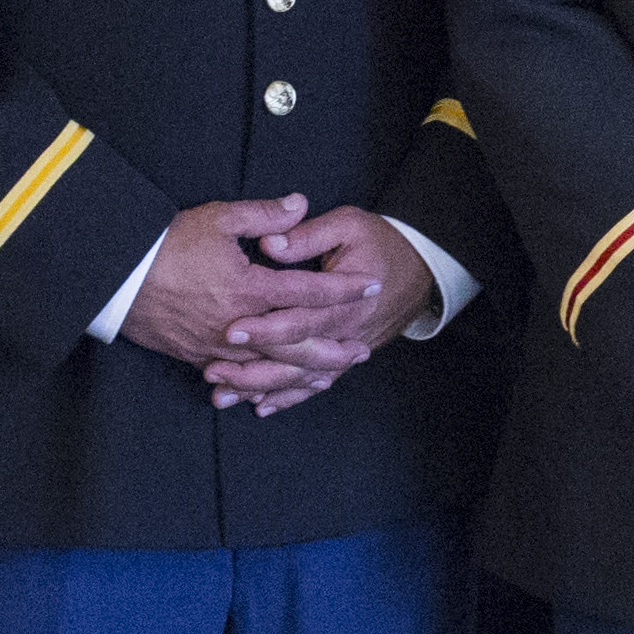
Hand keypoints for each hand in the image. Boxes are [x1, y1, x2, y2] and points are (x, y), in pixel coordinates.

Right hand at [120, 196, 364, 373]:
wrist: (114, 278)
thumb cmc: (164, 245)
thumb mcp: (217, 219)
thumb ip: (264, 215)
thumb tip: (300, 205)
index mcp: (249, 288)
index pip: (309, 291)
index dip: (342, 290)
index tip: (369, 287)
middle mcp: (239, 325)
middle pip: (299, 344)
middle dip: (333, 348)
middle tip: (361, 351)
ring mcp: (218, 347)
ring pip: (272, 370)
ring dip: (305, 373)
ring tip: (331, 373)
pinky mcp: (199, 357)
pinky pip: (240, 379)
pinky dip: (265, 386)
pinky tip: (279, 389)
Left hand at [205, 205, 440, 414]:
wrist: (421, 268)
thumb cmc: (380, 242)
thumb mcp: (348, 225)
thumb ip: (307, 236)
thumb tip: (271, 244)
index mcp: (346, 300)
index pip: (301, 320)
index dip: (266, 328)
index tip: (230, 330)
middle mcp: (346, 332)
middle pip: (296, 359)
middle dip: (252, 368)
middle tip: (213, 369)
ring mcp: (345, 349)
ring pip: (300, 380)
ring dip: (261, 389)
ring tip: (222, 394)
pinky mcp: (342, 357)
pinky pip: (313, 385)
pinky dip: (285, 398)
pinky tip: (258, 407)